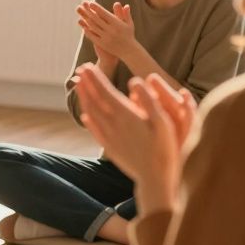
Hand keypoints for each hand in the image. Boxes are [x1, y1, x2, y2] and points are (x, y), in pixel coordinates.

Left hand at [73, 65, 182, 212]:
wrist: (155, 179)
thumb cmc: (165, 149)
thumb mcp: (164, 123)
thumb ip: (149, 101)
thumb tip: (135, 81)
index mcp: (126, 116)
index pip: (105, 92)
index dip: (95, 78)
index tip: (87, 66)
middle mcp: (113, 125)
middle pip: (94, 100)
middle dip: (87, 84)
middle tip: (80, 70)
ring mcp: (109, 137)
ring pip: (91, 114)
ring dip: (84, 98)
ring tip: (80, 86)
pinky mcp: (110, 148)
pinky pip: (95, 130)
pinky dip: (88, 119)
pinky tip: (85, 116)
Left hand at [77, 1, 136, 58]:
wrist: (128, 51)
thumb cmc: (128, 35)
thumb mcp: (129, 24)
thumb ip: (125, 14)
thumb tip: (126, 5)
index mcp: (117, 24)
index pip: (105, 14)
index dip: (97, 8)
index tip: (91, 3)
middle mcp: (111, 30)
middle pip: (97, 19)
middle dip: (89, 12)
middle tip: (83, 6)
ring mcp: (106, 37)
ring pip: (94, 27)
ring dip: (87, 21)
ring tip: (82, 15)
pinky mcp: (102, 44)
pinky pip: (92, 36)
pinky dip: (88, 32)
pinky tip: (84, 27)